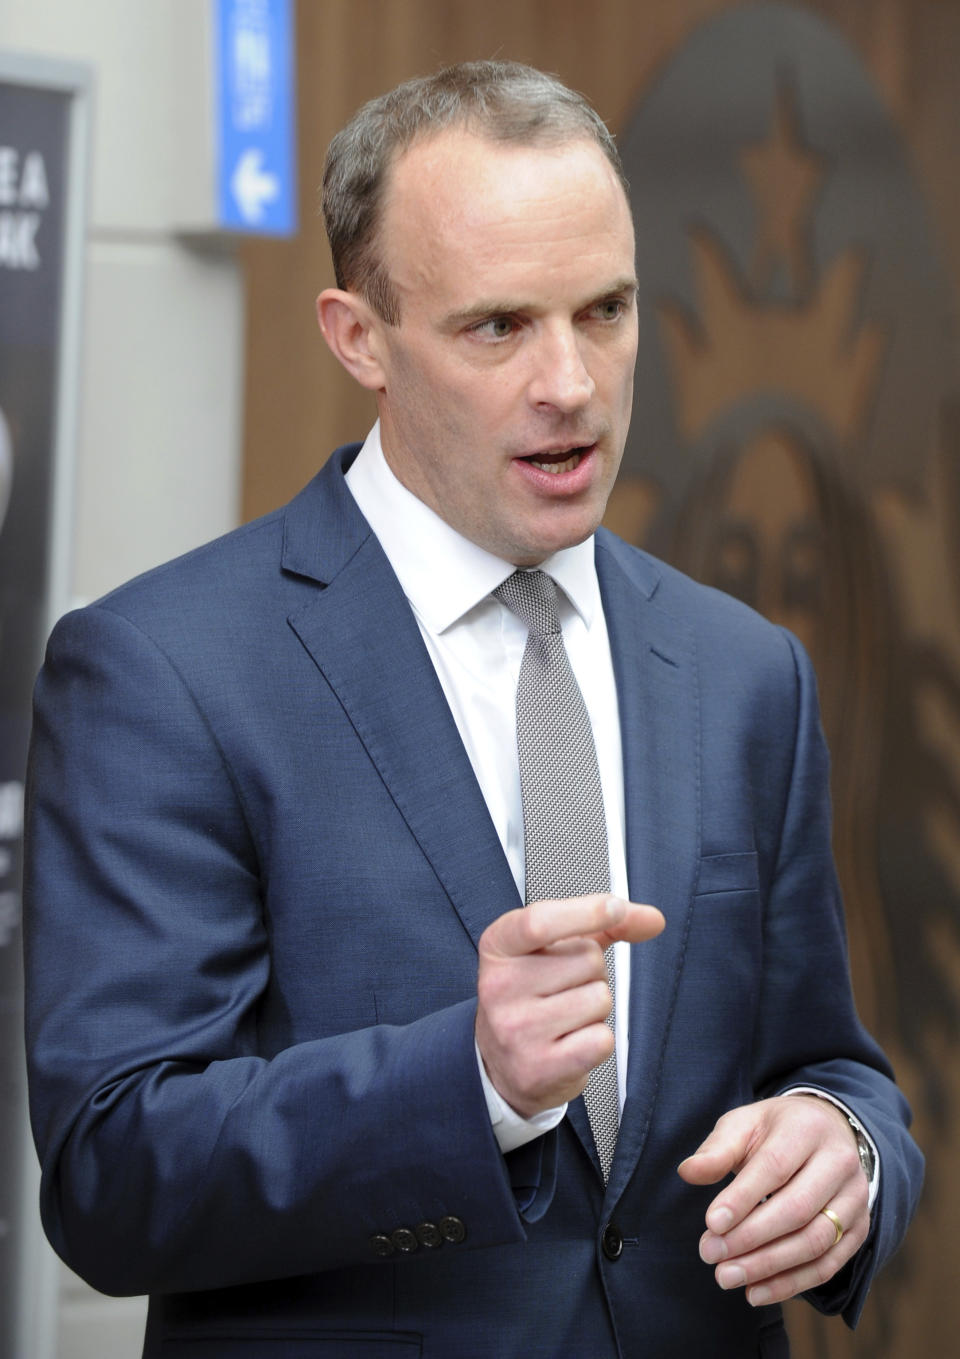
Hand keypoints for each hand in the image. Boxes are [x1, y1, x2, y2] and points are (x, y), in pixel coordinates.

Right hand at [475, 894, 663, 1117]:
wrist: (503, 1063)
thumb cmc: (533, 996)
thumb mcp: (554, 949)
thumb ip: (603, 926)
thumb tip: (650, 919)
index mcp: (499, 946)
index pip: (540, 921)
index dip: (586, 911)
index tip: (615, 908)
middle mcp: (499, 985)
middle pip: (588, 958)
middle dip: (592, 972)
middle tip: (564, 988)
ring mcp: (516, 1029)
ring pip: (600, 998)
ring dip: (595, 1008)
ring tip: (566, 1016)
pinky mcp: (539, 1068)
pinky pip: (602, 1039)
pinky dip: (597, 1040)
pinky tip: (570, 1042)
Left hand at [677, 1095, 869, 1306]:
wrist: (827, 1132)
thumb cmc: (775, 1132)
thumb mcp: (744, 1125)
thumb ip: (717, 1150)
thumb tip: (687, 1172)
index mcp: (808, 1128)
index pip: (775, 1166)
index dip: (742, 1198)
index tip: (711, 1224)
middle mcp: (839, 1163)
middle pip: (797, 1209)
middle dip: (750, 1238)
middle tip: (711, 1256)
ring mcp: (855, 1198)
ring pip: (815, 1242)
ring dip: (768, 1266)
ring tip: (727, 1277)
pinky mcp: (859, 1230)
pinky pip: (828, 1265)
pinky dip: (791, 1283)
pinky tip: (755, 1292)